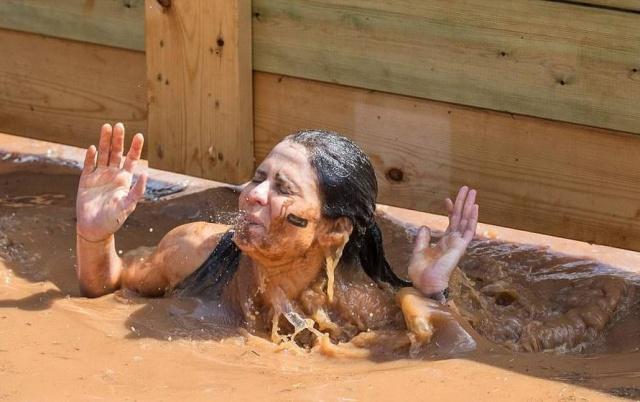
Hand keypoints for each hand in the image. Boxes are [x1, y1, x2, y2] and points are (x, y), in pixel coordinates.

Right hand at [76, 123, 146, 240]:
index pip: (131, 159)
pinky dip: (90, 157)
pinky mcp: (85, 180)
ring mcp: (98, 176)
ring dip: (104, 141)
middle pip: (116, 152)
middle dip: (118, 139)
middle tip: (119, 125)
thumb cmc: (114, 220)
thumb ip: (137, 191)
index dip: (135, 147)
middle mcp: (112, 174)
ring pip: (102, 154)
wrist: (94, 229)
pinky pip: (88, 165)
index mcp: (125, 179)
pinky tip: (91, 148)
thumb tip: (145, 173)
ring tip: (106, 127)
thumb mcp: (128, 205)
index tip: (139, 135)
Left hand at [408, 186, 477, 294]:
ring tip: (472, 191)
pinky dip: (472, 219)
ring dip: (469, 205)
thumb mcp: (418, 251)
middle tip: (467, 188)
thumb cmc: (422, 272)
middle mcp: (453, 241)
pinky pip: (469, 231)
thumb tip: (425, 227)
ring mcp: (458, 243)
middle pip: (460, 217)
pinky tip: (475, 207)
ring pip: (466, 220)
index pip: (451, 222)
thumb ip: (422, 239)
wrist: (425, 283)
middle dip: (463, 203)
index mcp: (444, 242)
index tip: (447, 199)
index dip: (450, 210)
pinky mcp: (460, 247)